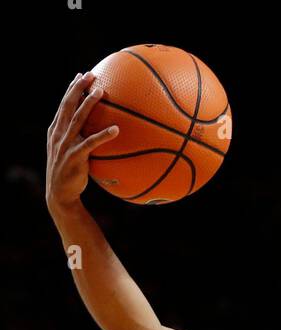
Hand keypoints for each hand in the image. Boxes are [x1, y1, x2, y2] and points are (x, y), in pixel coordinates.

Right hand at [46, 73, 118, 214]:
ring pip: (77, 118)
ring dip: (89, 104)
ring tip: (101, 92)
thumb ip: (79, 140)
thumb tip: (98, 133)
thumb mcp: (70, 153)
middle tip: (90, 74)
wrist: (60, 194)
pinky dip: (103, 135)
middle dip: (78, 88)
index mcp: (56, 130)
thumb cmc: (69, 174)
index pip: (63, 105)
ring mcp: (65, 144)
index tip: (80, 75)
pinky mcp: (75, 157)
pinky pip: (91, 143)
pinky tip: (116, 129)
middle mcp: (59, 134)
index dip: (71, 89)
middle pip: (68, 105)